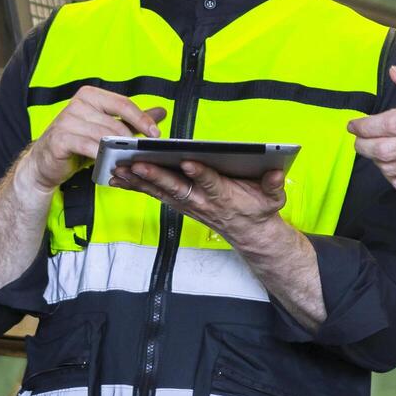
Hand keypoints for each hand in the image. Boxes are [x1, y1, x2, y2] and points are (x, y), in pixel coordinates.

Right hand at [23, 87, 164, 191]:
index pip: (123, 103)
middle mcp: (77, 104)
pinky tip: (109, 164)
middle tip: (143, 153)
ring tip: (128, 161)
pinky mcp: (60, 139)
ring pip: (103, 135)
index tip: (156, 133)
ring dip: (118, 151)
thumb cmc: (78, 142)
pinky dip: (102, 157)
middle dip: (132, 139)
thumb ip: (132, 120)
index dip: (142, 118)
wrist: (45, 161)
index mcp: (90, 95)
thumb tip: (162, 111)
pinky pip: (88, 147)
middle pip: (115, 121)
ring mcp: (66, 120)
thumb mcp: (106, 128)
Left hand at [108, 161, 287, 243]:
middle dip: (157, 176)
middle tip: (138, 164)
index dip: (200, 174)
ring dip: (139, 181)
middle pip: (177, 188)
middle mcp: (202, 201)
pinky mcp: (180, 204)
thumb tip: (276, 173)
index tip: (188, 162)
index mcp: (224, 195)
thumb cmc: (259, 209)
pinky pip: (156, 194)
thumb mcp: (273, 198)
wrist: (250, 233)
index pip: (211, 183)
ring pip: (161, 192)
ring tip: (119, 168)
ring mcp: (189, 204)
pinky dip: (138, 186)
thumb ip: (273, 185)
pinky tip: (120, 178)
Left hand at [349, 64, 395, 190]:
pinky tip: (390, 166)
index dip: (365, 127)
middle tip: (358, 140)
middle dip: (363, 146)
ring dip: (375, 161)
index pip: (389, 124)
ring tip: (372, 150)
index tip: (354, 125)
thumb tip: (395, 72)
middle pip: (385, 150)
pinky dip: (391, 176)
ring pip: (392, 169)